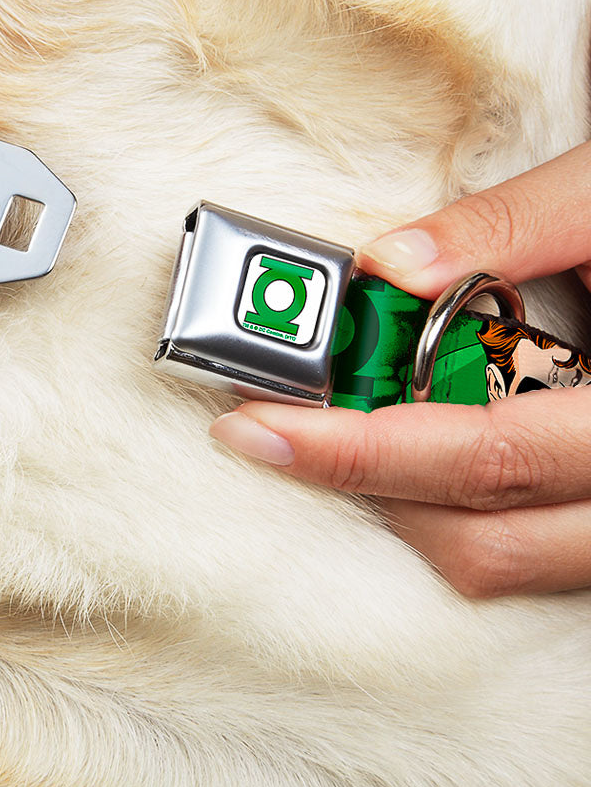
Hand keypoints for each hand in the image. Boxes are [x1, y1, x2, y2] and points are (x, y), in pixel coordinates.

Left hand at [211, 141, 590, 597]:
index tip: (256, 424)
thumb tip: (386, 265)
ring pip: (504, 561)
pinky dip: (454, 509)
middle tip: (269, 428)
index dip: (357, 449)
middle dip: (358, 483)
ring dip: (403, 505)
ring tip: (330, 434)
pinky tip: (409, 447)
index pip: (485, 456)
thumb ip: (509, 225)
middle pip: (483, 536)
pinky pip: (530, 551)